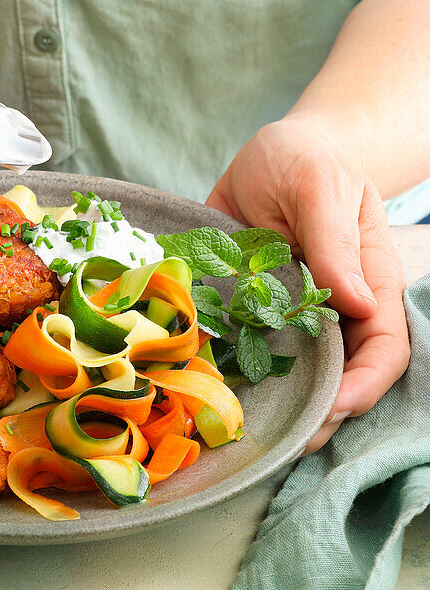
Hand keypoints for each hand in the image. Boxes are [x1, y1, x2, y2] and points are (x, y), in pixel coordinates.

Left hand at [206, 113, 409, 452]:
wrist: (276, 151)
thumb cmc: (308, 160)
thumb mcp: (319, 185)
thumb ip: (333, 241)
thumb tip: (356, 300)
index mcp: (370, 283)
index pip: (384, 351)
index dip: (362, 387)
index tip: (329, 409)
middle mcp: (335, 310)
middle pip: (340, 379)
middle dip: (316, 416)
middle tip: (278, 439)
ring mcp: (291, 315)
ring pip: (293, 375)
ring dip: (273, 404)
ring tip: (239, 428)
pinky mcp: (250, 311)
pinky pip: (244, 350)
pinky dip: (229, 373)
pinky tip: (204, 389)